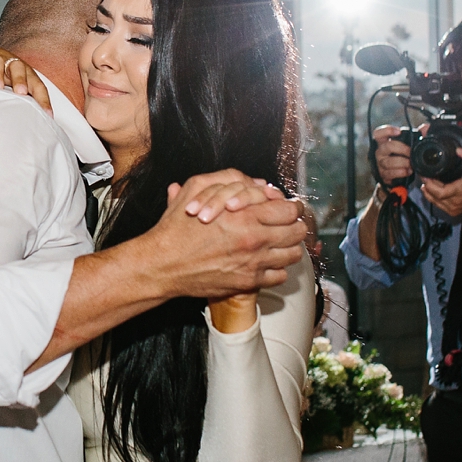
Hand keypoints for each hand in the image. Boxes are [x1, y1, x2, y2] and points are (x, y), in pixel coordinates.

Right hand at [0, 47, 50, 112]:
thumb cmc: (10, 79)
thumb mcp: (21, 89)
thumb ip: (30, 104)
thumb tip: (43, 129)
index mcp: (26, 73)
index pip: (37, 84)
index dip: (43, 99)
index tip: (47, 115)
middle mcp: (10, 65)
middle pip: (18, 68)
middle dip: (19, 80)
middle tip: (21, 93)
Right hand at [148, 175, 307, 303]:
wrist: (164, 265)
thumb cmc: (177, 228)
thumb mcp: (195, 188)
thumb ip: (226, 179)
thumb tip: (253, 181)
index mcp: (245, 215)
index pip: (289, 210)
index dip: (291, 206)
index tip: (287, 206)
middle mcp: (254, 240)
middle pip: (297, 232)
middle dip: (295, 225)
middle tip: (287, 223)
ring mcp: (254, 264)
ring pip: (292, 255)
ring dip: (288, 247)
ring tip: (279, 242)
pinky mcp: (249, 282)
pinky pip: (279, 275)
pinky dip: (277, 268)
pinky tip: (266, 261)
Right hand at [368, 123, 411, 187]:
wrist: (397, 174)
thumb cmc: (401, 155)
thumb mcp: (407, 144)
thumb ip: (416, 135)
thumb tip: (425, 127)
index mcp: (383, 142)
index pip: (379, 133)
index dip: (387, 130)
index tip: (399, 131)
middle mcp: (380, 152)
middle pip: (387, 146)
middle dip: (402, 149)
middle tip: (411, 152)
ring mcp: (380, 164)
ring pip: (389, 162)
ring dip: (403, 162)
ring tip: (411, 164)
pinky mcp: (384, 176)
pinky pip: (391, 173)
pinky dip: (401, 172)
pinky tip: (408, 171)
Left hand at [419, 144, 461, 219]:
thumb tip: (458, 150)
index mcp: (461, 190)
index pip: (441, 193)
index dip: (430, 184)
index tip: (425, 175)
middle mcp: (457, 201)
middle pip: (435, 196)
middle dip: (427, 185)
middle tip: (423, 174)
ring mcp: (454, 208)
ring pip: (435, 201)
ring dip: (428, 191)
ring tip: (425, 180)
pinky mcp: (453, 211)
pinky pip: (438, 205)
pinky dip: (432, 197)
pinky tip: (429, 188)